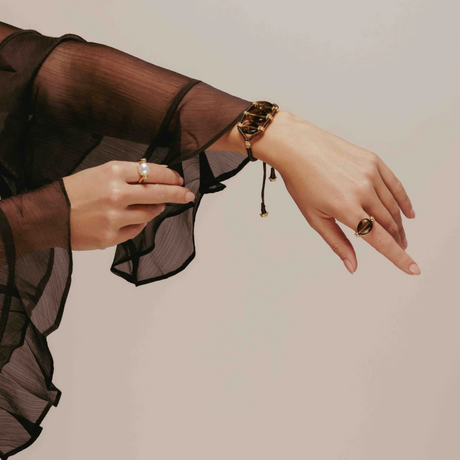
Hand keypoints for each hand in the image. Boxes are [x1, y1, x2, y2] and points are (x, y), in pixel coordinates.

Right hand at [62, 160, 194, 250]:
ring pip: (149, 214)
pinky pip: (136, 230)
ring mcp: (114, 217)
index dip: (170, 176)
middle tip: (188, 194)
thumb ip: (126, 175)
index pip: (152, 172)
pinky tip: (132, 219)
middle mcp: (116, 194)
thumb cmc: (73, 191)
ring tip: (155, 207)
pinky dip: (138, 224)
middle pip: (158, 193)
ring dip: (155, 209)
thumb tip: (155, 178)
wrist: (47, 215)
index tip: (179, 179)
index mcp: (112, 172)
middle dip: (177, 194)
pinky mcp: (110, 237)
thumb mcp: (99, 172)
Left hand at [252, 111, 420, 275]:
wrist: (298, 148)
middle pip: (388, 224)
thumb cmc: (301, 183)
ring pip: (393, 206)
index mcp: (346, 208)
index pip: (380, 239)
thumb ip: (337, 243)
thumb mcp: (315, 218)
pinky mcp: (373, 161)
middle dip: (396, 240)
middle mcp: (362, 190)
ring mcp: (370, 174)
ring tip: (399, 235)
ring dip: (398, 224)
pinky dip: (403, 201)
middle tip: (399, 249)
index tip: (413, 269)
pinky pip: (395, 185)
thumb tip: (352, 266)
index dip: (398, 257)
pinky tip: (408, 213)